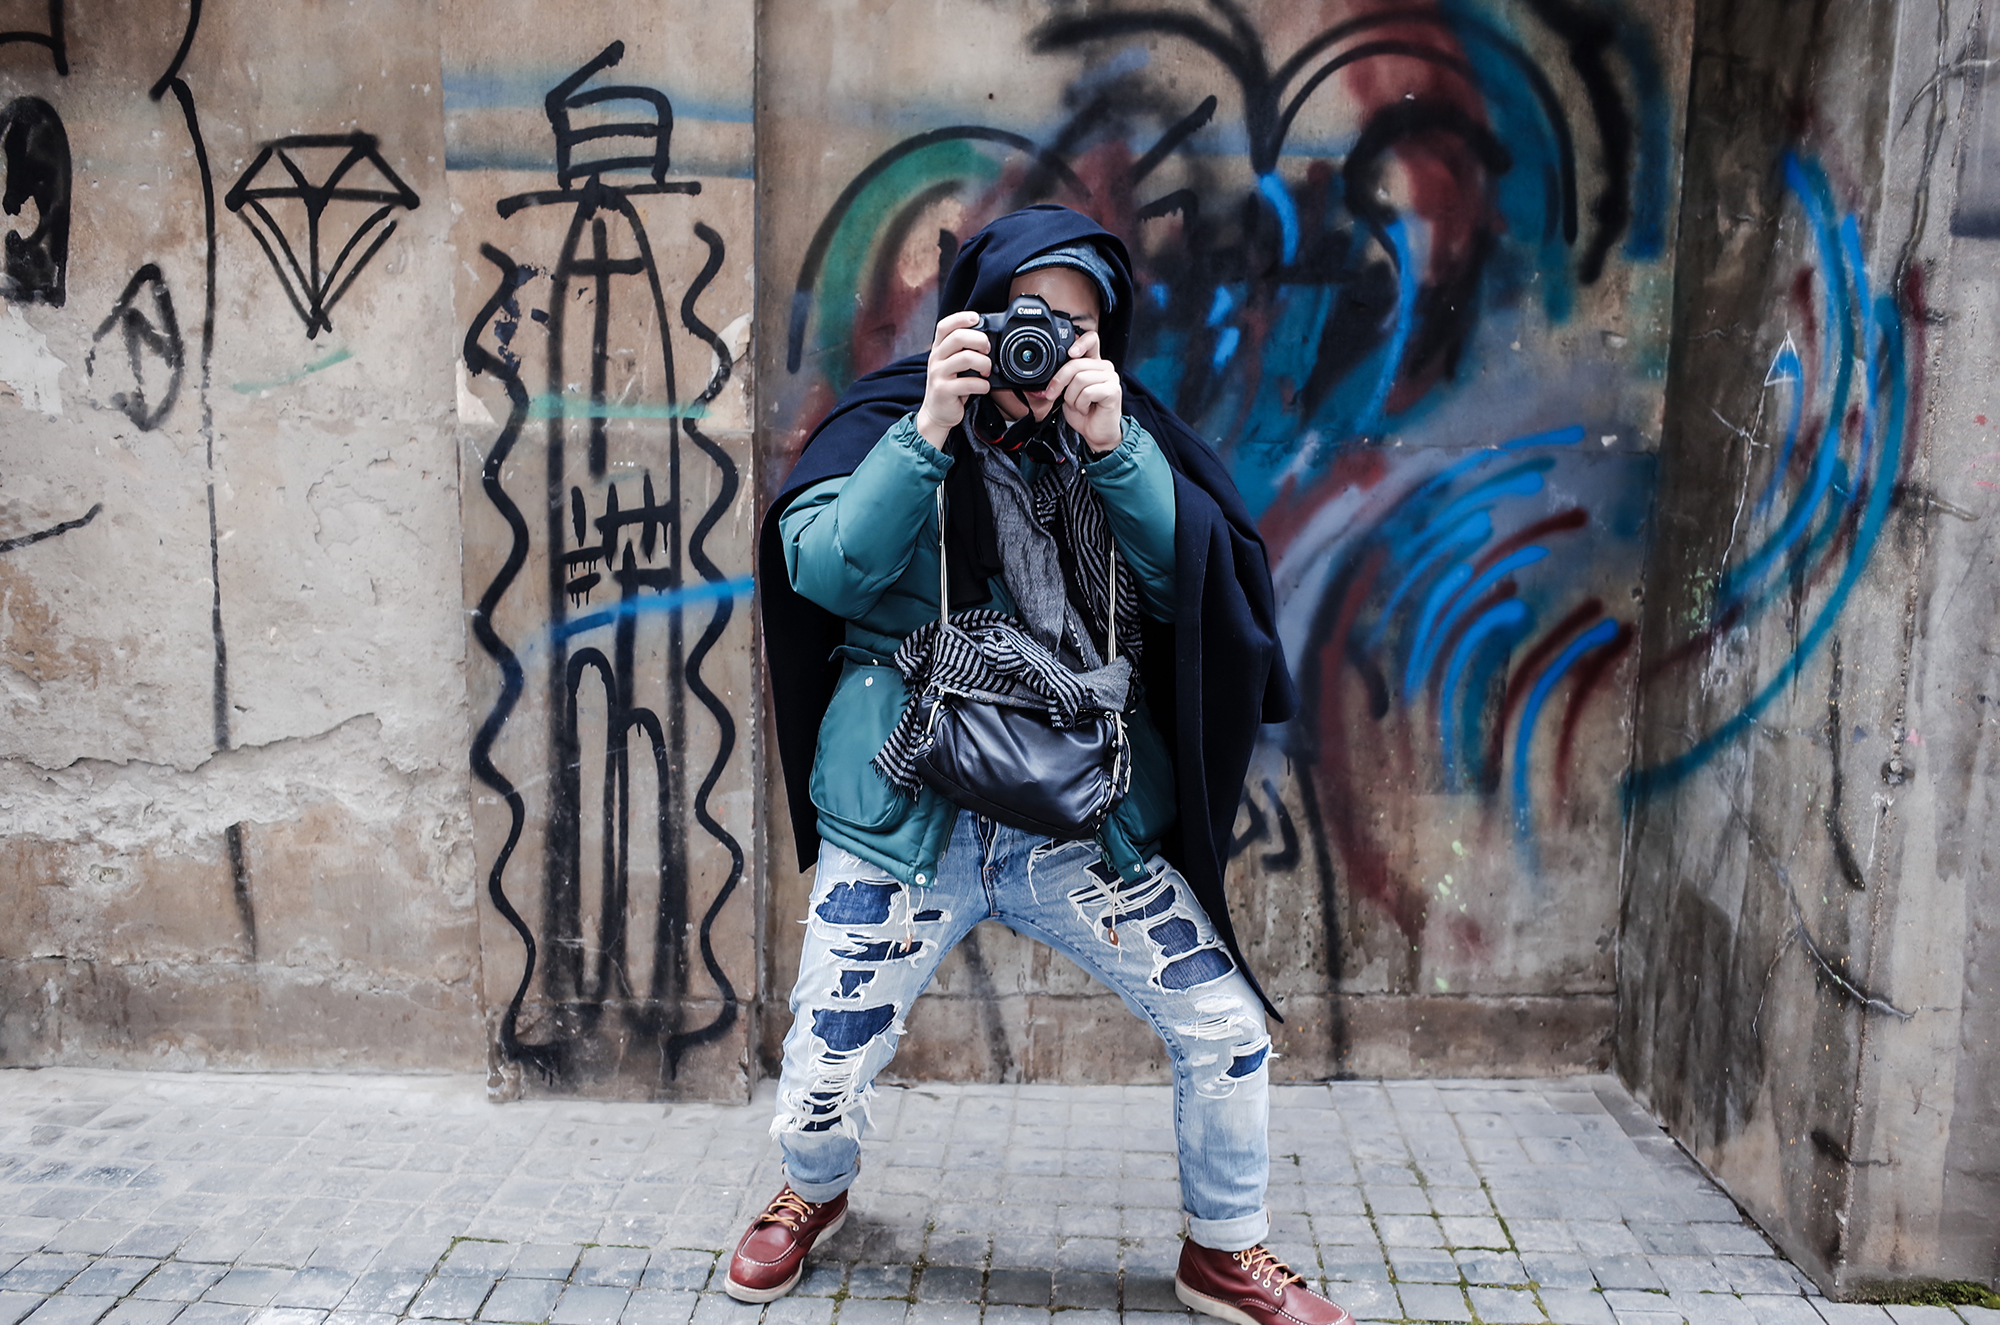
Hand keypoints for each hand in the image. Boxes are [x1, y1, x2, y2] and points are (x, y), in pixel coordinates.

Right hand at [914, 311, 990, 448]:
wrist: (936, 413)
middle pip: (958, 337)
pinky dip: (983, 385)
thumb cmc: (950, 386)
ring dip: (984, 363)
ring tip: (986, 371)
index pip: (945, 326)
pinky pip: (968, 383)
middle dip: (979, 340)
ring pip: (965, 358)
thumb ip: (963, 350)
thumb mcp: (952, 364)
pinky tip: (983, 387)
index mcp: (939, 348)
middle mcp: (936, 358)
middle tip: (987, 350)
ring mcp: (938, 374)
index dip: (961, 318)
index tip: (977, 318)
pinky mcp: (943, 390)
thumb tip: (987, 337)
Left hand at [1037, 331, 1122, 453]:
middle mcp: (1104, 367)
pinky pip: (1088, 392)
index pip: (1091, 339)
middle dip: (1059, 381)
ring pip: (1080, 379)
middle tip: (1053, 394)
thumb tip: (1046, 376)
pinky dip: (1081, 404)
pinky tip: (1086, 409)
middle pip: (1076, 363)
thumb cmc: (1083, 412)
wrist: (1096, 434)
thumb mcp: (1067, 392)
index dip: (1080, 342)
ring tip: (1077, 405)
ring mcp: (1111, 378)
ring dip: (1071, 397)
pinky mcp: (1113, 391)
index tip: (1070, 353)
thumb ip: (1062, 379)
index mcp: (1093, 363)